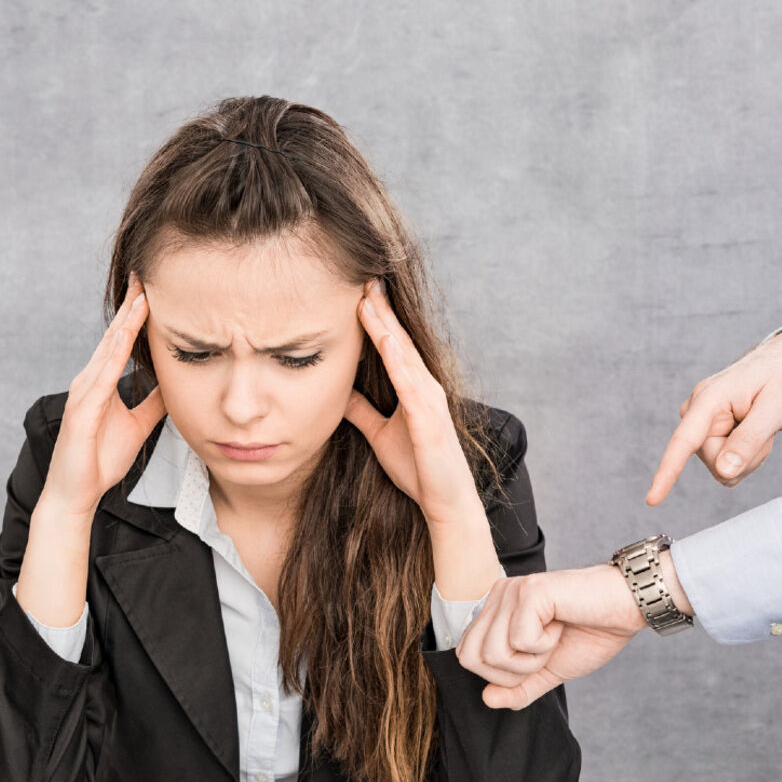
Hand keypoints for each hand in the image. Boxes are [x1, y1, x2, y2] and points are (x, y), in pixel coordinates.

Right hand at [40, 278, 166, 517]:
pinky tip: (124, 338)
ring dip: (124, 323)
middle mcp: (89, 380)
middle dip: (130, 306)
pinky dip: (113, 356)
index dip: (136, 314)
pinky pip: (100, 378)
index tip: (151, 288)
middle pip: (113, 336)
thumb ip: (153, 403)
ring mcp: (83, 393)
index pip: (121, 340)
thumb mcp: (139, 425)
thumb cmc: (101, 460)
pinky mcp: (82, 410)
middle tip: (144, 275)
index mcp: (101, 382)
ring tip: (141, 297)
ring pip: (107, 350)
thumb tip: (175, 385)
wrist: (76, 492)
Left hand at [345, 282, 482, 529]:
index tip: (358, 292)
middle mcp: (425, 387)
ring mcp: (430, 401)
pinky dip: (397, 360)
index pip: (392, 346)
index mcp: (414, 389)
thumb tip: (338, 392)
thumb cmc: (418, 469)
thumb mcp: (380, 434)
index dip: (376, 319)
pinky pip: (411, 384)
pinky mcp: (430, 420)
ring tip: (368, 299)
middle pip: (399, 341)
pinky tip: (385, 341)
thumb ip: (363, 411)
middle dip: (381, 310)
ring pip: (404, 355)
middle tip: (364, 278)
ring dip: (386, 326)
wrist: (444, 503)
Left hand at [457, 565, 647, 709]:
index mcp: (495, 610)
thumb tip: (486, 700)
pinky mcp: (529, 591)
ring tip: (553, 637)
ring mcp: (510, 591)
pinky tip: (561, 625)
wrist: (627, 610)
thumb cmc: (590, 634)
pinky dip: (545, 645)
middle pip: (471, 657)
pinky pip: (519, 641)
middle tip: (543, 652)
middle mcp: (496, 596)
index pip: (467, 656)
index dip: (500, 675)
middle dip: (512, 672)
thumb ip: (518, 688)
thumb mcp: (548, 671)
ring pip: (492, 652)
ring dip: (531, 659)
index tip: (535, 658)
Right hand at [646, 328, 781, 504]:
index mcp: (708, 399)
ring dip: (748, 457)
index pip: (683, 441)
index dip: (667, 472)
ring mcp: (701, 424)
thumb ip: (749, 440)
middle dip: (745, 458)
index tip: (652, 500)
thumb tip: (723, 472)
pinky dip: (745, 457)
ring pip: (720, 466)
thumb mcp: (777, 408)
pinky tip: (753, 433)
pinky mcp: (708, 434)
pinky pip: (724, 464)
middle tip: (767, 432)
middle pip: (714, 462)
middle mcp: (696, 412)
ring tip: (761, 427)